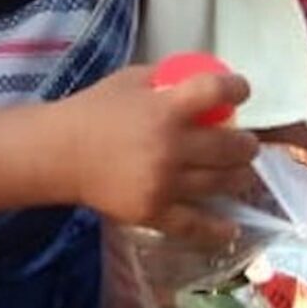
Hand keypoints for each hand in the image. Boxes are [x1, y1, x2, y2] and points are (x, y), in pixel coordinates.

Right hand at [56, 65, 258, 244]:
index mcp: (165, 108)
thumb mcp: (129, 80)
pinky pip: (195, 225)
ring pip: (221, 183)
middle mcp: (171, 146)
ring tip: (240, 174)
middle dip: (247, 144)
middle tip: (246, 144)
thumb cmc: (93, 110)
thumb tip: (201, 80)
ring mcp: (164, 183)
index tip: (242, 91)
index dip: (238, 88)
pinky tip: (232, 228)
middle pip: (231, 146)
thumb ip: (165, 78)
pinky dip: (218, 229)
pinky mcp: (154, 212)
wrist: (59, 153)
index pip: (216, 92)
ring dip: (239, 177)